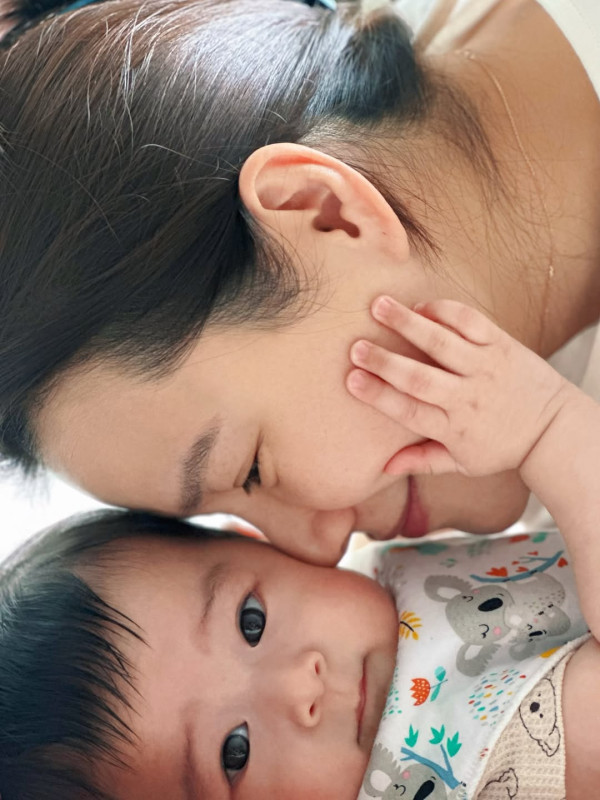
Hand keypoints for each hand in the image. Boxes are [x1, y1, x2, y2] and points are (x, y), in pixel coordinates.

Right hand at [347, 297, 568, 476]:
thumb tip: (384, 468)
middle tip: (356, 346)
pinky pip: (471, 322)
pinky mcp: (501, 345)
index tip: (351, 380)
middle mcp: (467, 397)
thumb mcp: (462, 464)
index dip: (378, 395)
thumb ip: (422, 461)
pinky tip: (422, 305)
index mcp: (453, 428)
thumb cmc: (502, 447)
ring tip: (379, 305)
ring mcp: (485, 368)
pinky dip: (446, 311)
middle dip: (385, 360)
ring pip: (441, 342)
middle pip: (419, 377)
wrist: (552, 429)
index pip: (408, 411)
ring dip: (408, 323)